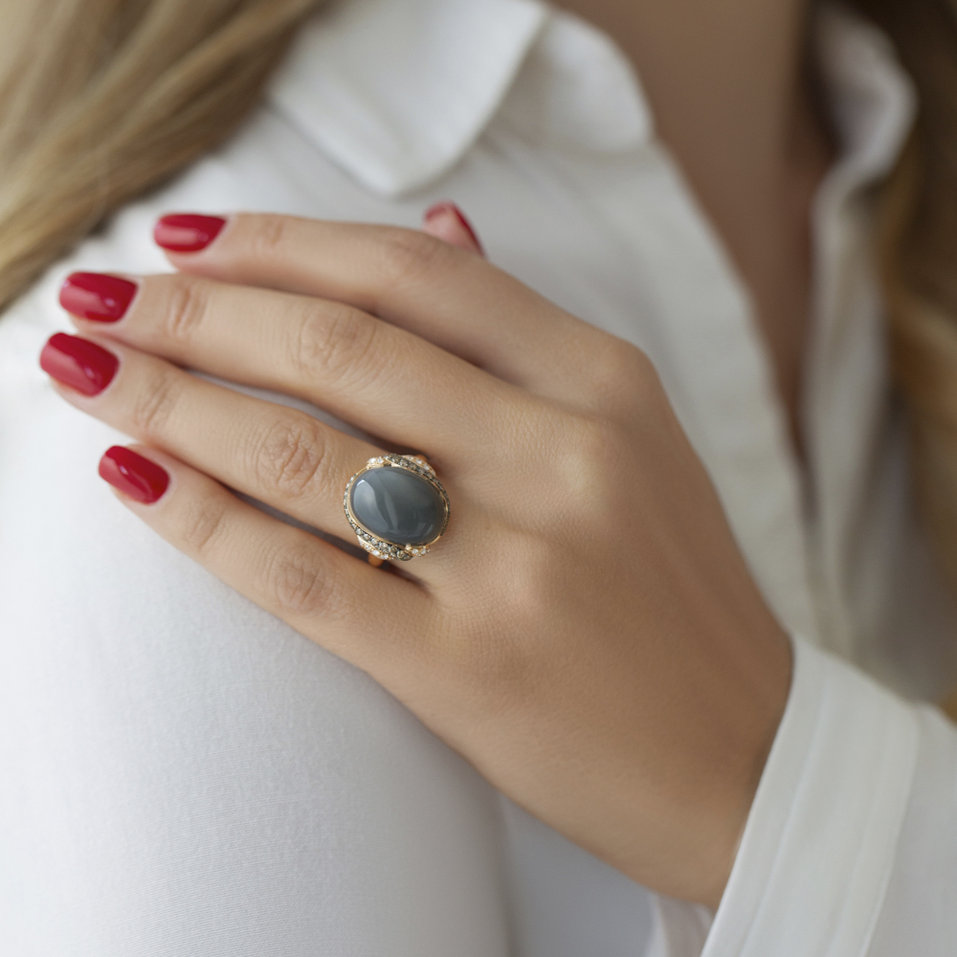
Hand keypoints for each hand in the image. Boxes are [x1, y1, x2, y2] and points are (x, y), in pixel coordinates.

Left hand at [40, 207, 792, 908]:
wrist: (742, 751)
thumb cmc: (673, 591)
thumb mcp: (631, 437)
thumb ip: (525, 338)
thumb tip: (439, 230)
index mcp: (606, 386)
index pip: (415, 274)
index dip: (282, 243)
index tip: (189, 239)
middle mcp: (563, 457)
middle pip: (341, 346)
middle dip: (196, 312)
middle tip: (104, 296)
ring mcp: (516, 566)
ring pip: (303, 453)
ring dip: (172, 402)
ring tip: (90, 373)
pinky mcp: (467, 669)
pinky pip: (300, 577)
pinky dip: (202, 522)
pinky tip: (135, 480)